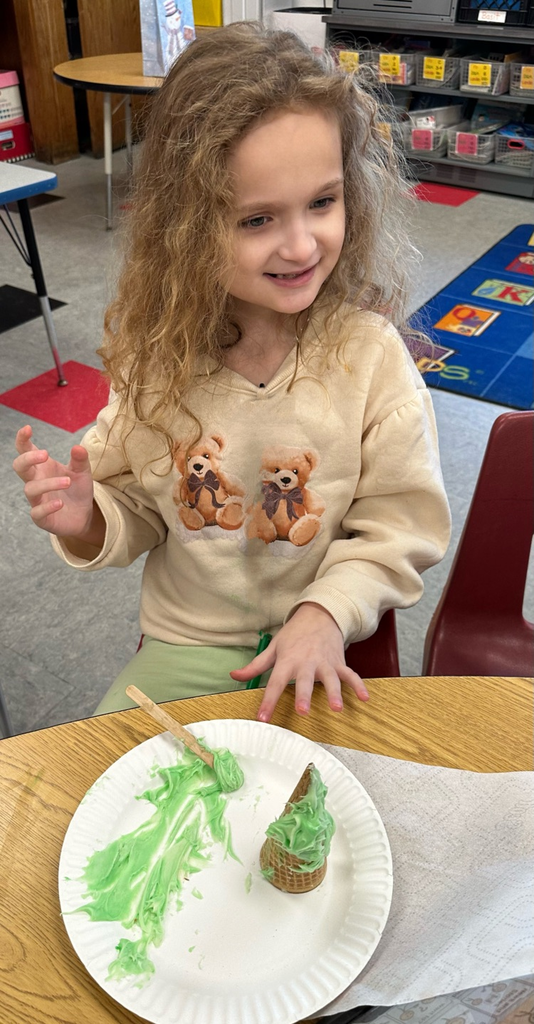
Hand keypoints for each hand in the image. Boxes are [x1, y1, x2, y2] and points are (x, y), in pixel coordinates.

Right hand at [13, 425, 97, 539]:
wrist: (84, 515)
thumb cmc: (77, 490)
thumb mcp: (83, 472)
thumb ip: (80, 459)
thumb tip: (78, 448)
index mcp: (43, 467)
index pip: (25, 451)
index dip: (22, 440)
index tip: (28, 428)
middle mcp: (36, 481)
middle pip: (19, 467)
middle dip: (28, 459)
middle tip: (45, 455)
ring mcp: (37, 500)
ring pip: (30, 489)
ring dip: (48, 484)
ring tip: (68, 481)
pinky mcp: (42, 518)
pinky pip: (37, 512)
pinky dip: (47, 507)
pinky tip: (60, 504)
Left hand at [230, 603, 369, 722]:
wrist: (319, 615)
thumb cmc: (294, 636)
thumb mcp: (273, 648)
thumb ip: (255, 666)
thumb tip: (234, 675)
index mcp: (287, 661)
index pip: (274, 683)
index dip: (267, 701)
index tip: (262, 718)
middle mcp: (306, 663)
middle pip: (304, 681)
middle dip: (304, 695)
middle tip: (303, 711)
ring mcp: (325, 663)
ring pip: (330, 679)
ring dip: (334, 693)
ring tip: (337, 708)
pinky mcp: (339, 663)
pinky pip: (350, 675)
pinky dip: (359, 686)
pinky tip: (365, 699)